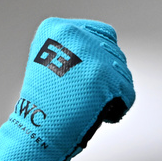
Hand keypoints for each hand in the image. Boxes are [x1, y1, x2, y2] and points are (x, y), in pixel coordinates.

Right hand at [0, 18, 134, 160]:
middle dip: (108, 78)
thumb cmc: (42, 107)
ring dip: (114, 94)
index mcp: (56, 27)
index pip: (101, 33)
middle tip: (91, 98)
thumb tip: (108, 51)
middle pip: (114, 53)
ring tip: (92, 107)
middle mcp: (72, 34)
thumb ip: (77, 51)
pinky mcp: (103, 75)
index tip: (93, 78)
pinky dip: (119, 107)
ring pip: (122, 72)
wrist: (35, 133)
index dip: (102, 59)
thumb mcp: (52, 63)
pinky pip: (127, 91)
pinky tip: (101, 115)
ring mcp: (90, 53)